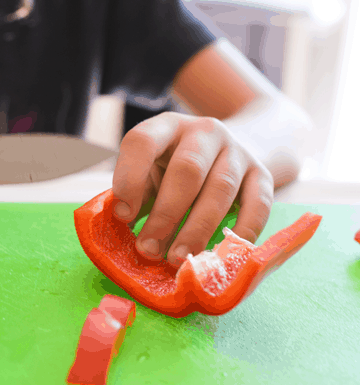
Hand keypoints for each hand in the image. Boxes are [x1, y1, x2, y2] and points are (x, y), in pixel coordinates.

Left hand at [111, 113, 273, 266]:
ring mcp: (237, 150)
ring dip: (197, 229)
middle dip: (166, 213)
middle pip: (187, 169)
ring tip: (177, 258)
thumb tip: (122, 229)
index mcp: (166, 126)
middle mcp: (204, 131)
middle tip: (149, 249)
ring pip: (221, 189)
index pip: (143, 141)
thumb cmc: (175, 168)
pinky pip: (258, 204)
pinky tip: (221, 254)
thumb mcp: (151, 170)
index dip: (129, 178)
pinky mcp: (263, 174)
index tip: (122, 216)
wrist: (229, 150)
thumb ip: (137, 193)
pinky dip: (241, 232)